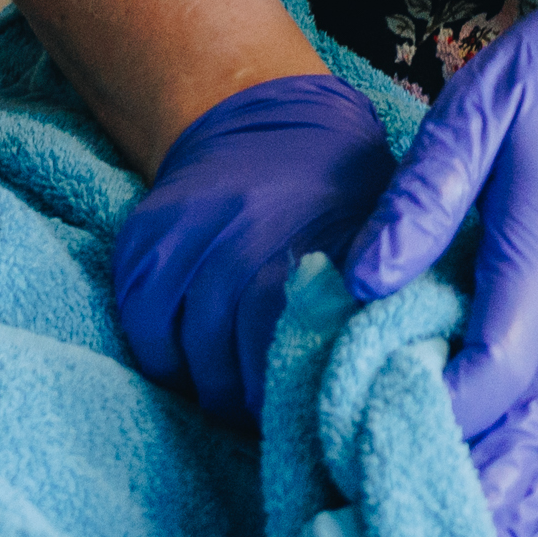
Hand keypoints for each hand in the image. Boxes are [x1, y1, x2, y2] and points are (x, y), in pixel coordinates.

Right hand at [110, 71, 392, 424]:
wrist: (263, 117)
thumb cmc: (338, 186)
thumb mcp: (377, 228)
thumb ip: (378, 292)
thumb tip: (394, 371)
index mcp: (314, 229)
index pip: (298, 335)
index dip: (299, 383)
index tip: (312, 413)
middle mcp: (244, 227)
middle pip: (238, 352)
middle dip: (255, 399)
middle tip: (276, 419)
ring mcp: (187, 233)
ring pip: (189, 351)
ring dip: (214, 389)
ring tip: (239, 401)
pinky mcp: (143, 240)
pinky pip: (145, 330)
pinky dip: (169, 364)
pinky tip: (197, 369)